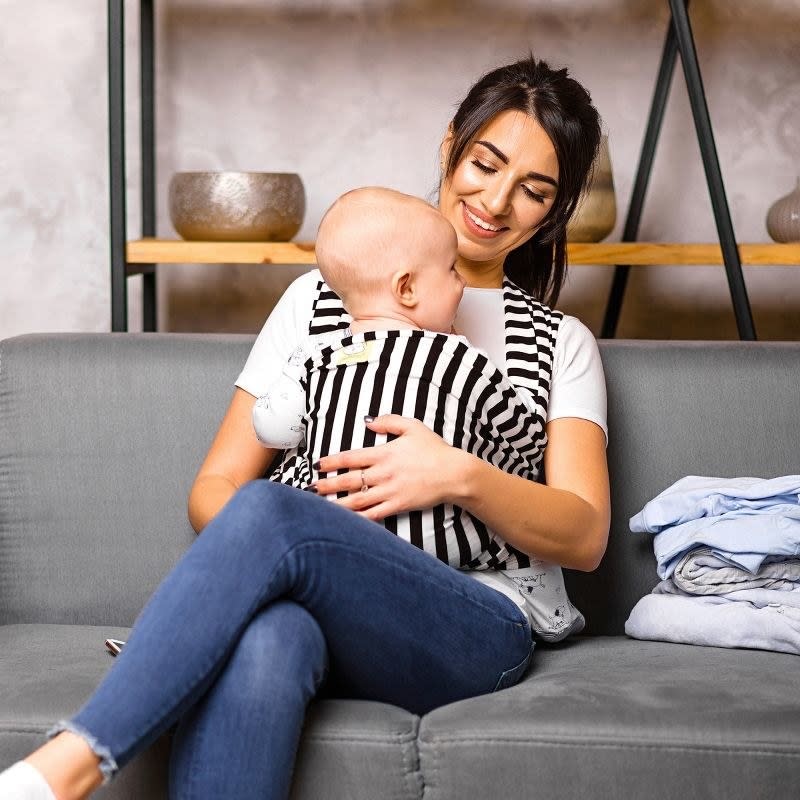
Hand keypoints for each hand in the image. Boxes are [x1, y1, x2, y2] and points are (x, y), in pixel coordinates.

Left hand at [311, 414, 467, 521]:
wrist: (455, 473)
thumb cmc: (435, 449)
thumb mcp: (413, 426)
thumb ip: (388, 421)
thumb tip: (368, 420)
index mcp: (385, 453)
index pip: (352, 457)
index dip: (333, 461)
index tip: (318, 465)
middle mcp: (384, 473)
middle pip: (350, 480)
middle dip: (327, 485)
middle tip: (310, 488)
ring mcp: (391, 491)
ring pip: (358, 500)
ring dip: (337, 504)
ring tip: (320, 507)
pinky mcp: (399, 505)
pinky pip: (375, 514)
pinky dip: (358, 518)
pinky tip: (346, 522)